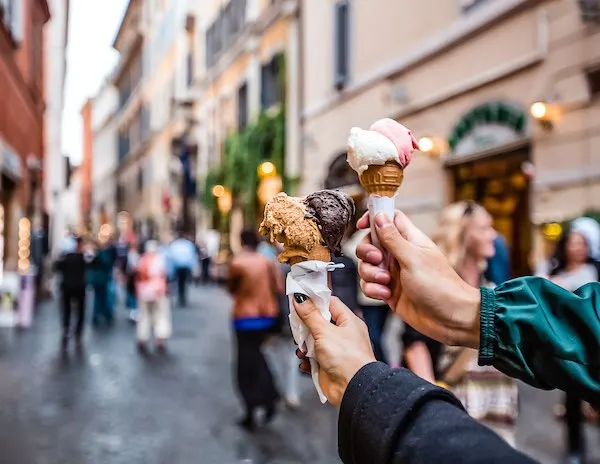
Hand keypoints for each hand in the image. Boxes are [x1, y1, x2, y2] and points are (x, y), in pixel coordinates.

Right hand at [293, 295, 375, 405]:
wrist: (353, 389)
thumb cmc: (347, 359)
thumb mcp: (325, 331)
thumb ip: (310, 315)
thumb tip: (300, 299)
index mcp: (348, 322)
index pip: (330, 303)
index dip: (315, 301)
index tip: (300, 300)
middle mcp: (343, 335)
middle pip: (319, 322)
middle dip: (306, 326)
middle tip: (297, 326)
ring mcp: (336, 351)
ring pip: (314, 342)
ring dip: (304, 345)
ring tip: (301, 349)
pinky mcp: (329, 366)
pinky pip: (313, 359)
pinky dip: (307, 360)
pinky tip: (305, 362)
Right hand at [356, 211, 480, 347]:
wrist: (450, 319)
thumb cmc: (439, 286)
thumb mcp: (413, 259)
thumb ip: (393, 238)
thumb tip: (379, 216)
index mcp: (410, 240)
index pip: (389, 219)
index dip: (374, 218)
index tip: (361, 226)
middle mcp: (400, 255)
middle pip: (371, 243)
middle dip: (367, 251)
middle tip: (377, 259)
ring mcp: (394, 273)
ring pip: (367, 266)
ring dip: (370, 274)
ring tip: (386, 283)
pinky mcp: (389, 291)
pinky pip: (369, 285)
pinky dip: (373, 290)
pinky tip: (386, 296)